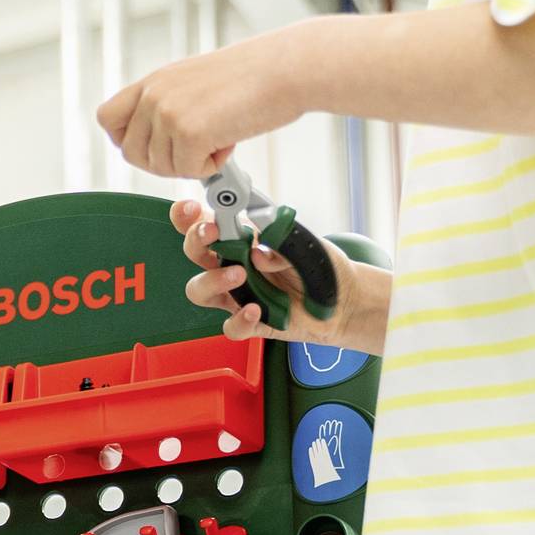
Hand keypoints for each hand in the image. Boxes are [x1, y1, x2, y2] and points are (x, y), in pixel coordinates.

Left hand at [98, 30, 312, 178]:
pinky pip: (189, 172)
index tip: (156, 144)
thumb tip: (152, 146)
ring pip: (161, 167)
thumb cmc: (252, 78)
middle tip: (197, 148)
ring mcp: (168, 112)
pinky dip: (212, 166)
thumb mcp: (195, 84)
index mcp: (154, 81)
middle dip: (164, 162)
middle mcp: (154, 94)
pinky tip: (230, 139)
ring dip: (192, 163)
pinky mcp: (189, 131)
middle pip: (132, 154)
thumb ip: (168, 107)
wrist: (286, 68)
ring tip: (220, 134)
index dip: (126, 140)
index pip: (107, 119)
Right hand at [167, 198, 389, 358]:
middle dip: (196, 241)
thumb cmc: (321, 266)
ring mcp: (239, 296)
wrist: (345, 301)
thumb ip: (281, 244)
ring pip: (200, 291)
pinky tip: (256, 309)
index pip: (206, 224)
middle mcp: (233, 266)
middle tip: (213, 234)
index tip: (194, 208)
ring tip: (239, 274)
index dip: (190, 216)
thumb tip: (256, 253)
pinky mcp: (251, 323)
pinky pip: (231, 326)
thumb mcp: (306, 244)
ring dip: (212, 280)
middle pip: (195, 253)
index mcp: (242, 240)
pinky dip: (239, 319)